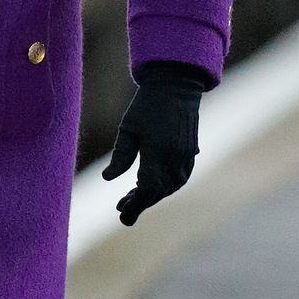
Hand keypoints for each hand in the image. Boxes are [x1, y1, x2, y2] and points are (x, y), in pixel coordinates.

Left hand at [102, 63, 204, 224]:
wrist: (176, 86)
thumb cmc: (147, 105)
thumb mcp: (128, 128)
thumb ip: (121, 155)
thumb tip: (107, 179)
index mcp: (159, 152)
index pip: (148, 188)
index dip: (135, 203)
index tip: (121, 212)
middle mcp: (176, 158)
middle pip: (159, 191)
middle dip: (140, 203)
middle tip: (121, 209)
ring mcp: (186, 156)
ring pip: (170, 187)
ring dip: (152, 196)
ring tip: (131, 199)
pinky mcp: (191, 153)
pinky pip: (179, 178)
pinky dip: (165, 187)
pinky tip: (152, 188)